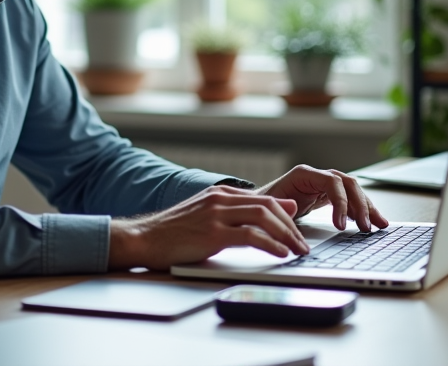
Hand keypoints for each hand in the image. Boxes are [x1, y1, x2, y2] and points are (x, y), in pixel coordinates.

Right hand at [108, 186, 310, 269]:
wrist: (143, 238)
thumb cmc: (173, 233)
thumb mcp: (206, 217)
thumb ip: (235, 214)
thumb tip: (266, 213)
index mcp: (220, 193)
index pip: (264, 199)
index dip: (286, 215)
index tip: (297, 232)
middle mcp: (220, 199)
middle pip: (268, 206)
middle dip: (291, 226)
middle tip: (303, 244)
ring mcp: (216, 214)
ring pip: (264, 217)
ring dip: (286, 235)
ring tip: (297, 250)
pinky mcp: (212, 233)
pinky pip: (250, 236)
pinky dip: (271, 244)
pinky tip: (280, 254)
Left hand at [257, 165, 388, 232]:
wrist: (258, 205)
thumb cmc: (262, 205)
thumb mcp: (270, 206)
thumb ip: (280, 207)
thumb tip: (291, 209)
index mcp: (304, 174)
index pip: (332, 181)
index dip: (340, 202)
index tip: (341, 225)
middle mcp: (317, 176)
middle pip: (348, 184)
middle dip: (360, 205)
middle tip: (366, 227)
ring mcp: (324, 184)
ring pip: (353, 191)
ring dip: (367, 207)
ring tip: (379, 225)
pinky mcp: (327, 195)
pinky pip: (349, 199)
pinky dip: (361, 210)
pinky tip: (369, 221)